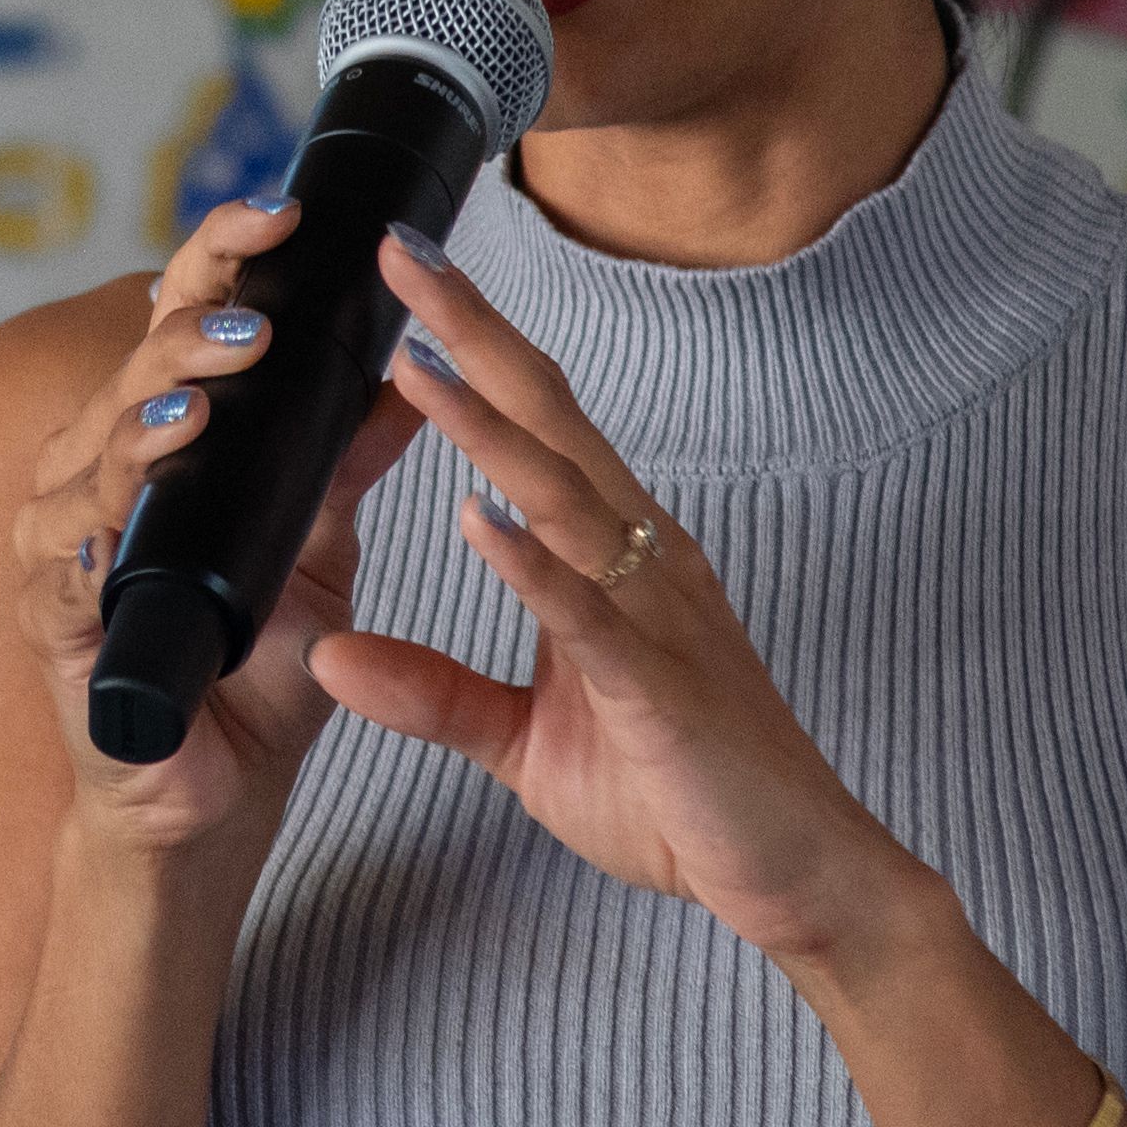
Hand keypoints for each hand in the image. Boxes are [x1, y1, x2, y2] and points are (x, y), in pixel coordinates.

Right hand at [10, 197, 415, 862]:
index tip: (285, 213)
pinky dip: (94, 530)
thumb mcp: (320, 557)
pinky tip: (125, 502)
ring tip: (202, 399)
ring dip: (143, 421)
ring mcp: (63, 553)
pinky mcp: (53, 630)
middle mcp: (94, 483)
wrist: (213, 802)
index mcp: (154, 448)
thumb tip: (407, 374)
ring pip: (85, 457)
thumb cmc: (247, 678)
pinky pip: (62, 567)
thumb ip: (344, 469)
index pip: (176, 324)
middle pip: (128, 374)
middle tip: (254, 311)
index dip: (219, 259)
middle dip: (188, 330)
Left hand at [317, 233, 929, 966]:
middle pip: (550, 422)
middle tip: (400, 252)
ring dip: (488, 427)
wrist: (794, 874)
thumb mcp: (524, 740)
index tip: (401, 284)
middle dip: (475, 334)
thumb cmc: (679, 794)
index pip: (532, 430)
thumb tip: (332, 657)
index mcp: (613, 557)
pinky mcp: (660, 688)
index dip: (469, 353)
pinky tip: (479, 518)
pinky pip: (591, 615)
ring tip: (414, 361)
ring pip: (565, 497)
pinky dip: (533, 565)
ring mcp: (656, 617)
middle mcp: (641, 559)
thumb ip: (434, 693)